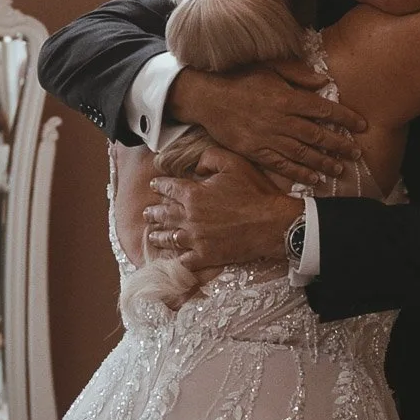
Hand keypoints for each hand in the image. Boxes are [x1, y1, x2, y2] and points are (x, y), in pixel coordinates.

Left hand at [143, 146, 302, 268]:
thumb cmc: (255, 192)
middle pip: (164, 215)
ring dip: (158, 236)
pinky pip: (185, 260)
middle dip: (153, 213)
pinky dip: (177, 259)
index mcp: (193, 194)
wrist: (272, 223)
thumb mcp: (233, 164)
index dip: (160, 186)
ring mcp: (196, 239)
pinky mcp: (206, 256)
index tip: (154, 185)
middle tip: (147, 213)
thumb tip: (196, 167)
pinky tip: (173, 258)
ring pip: (170, 238)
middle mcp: (189, 217)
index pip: (169, 188)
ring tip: (152, 235)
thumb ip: (209, 159)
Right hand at [168, 59, 365, 183]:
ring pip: (301, 153)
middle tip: (356, 154)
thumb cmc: (240, 77)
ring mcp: (267, 137)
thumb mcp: (271, 66)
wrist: (207, 96)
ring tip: (339, 170)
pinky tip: (311, 179)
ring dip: (322, 163)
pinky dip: (297, 173)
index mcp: (287, 98)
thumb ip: (298, 74)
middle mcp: (280, 119)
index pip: (324, 110)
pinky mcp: (254, 150)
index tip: (362, 125)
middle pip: (316, 135)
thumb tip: (324, 81)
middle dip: (339, 145)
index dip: (345, 118)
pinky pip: (280, 164)